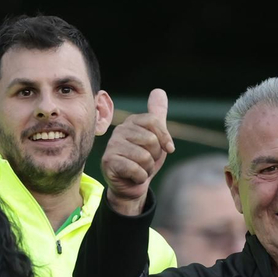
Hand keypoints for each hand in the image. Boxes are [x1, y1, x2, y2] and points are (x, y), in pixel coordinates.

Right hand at [100, 89, 173, 215]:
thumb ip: (157, 114)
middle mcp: (120, 130)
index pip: (154, 122)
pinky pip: (136, 170)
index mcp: (132, 122)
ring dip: (147, 168)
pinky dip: (140, 177)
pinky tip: (132, 176)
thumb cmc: (144, 160)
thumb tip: (159, 90)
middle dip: (154, 157)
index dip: (165, 138)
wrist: (132, 186)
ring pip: (144, 157)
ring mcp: (112, 146)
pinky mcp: (108, 162)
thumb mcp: (155, 137)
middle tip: (146, 162)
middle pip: (151, 140)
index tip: (168, 149)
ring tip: (139, 169)